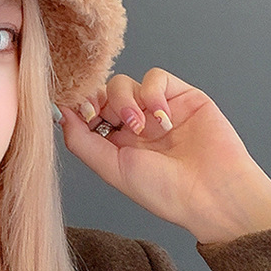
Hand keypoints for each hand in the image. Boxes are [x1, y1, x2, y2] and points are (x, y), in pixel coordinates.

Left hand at [59, 68, 270, 243]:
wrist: (213, 194)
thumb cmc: (164, 191)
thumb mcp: (111, 168)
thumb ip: (80, 140)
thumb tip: (58, 112)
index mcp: (114, 142)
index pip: (86, 110)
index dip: (79, 106)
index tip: (81, 113)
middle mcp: (134, 124)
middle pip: (101, 93)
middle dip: (101, 103)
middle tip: (110, 121)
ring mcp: (157, 108)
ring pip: (124, 82)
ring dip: (126, 101)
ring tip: (142, 127)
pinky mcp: (182, 96)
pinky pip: (156, 77)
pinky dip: (152, 93)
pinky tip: (163, 118)